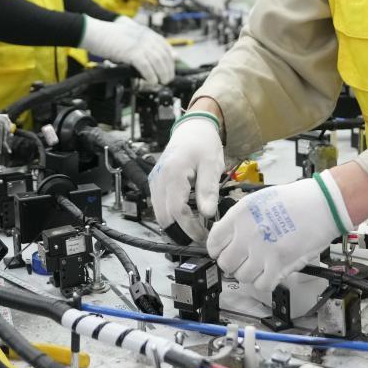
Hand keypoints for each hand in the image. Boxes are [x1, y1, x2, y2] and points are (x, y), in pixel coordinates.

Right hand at [80, 15, 174, 84]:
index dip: (170, 59)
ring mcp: (139, 44)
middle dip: (168, 69)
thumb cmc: (109, 35)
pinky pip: (146, 66)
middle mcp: (145, 37)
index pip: (165, 46)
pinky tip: (152, 81)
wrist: (95, 32)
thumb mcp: (131, 36)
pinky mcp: (131, 52)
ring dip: (162, 74)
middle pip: (164, 55)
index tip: (171, 68)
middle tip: (167, 79)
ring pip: (158, 62)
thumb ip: (144, 42)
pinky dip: (151, 75)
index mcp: (146, 32)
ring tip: (161, 82)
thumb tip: (156, 51)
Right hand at [148, 112, 224, 240]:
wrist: (192, 129)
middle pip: (164, 217)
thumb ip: (208, 190)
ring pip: (160, 214)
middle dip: (181, 232)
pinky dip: (171, 215)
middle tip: (200, 238)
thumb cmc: (203, 144)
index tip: (204, 236)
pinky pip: (159, 205)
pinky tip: (187, 216)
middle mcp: (159, 179)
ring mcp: (155, 181)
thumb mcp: (212, 165)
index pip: (178, 211)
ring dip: (175, 225)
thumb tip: (208, 215)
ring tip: (196, 229)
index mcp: (173, 174)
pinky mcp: (155, 183)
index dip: (191, 228)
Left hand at [207, 171, 352, 292]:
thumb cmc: (295, 200)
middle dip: (233, 263)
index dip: (218, 250)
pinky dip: (265, 282)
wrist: (322, 204)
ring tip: (261, 264)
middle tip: (244, 259)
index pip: (213, 242)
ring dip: (250, 273)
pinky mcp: (279, 265)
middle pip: (225, 264)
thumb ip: (238, 219)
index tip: (224, 251)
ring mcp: (262, 251)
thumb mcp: (258, 200)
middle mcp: (247, 234)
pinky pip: (261, 285)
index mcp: (239, 215)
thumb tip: (224, 235)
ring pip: (241, 276)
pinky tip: (271, 271)